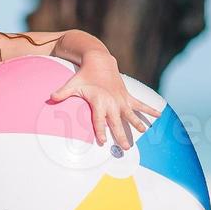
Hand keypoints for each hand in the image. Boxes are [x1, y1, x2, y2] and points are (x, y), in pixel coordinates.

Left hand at [46, 57, 160, 147]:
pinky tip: (159, 115)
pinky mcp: (128, 95)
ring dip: (137, 124)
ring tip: (143, 133)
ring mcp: (121, 99)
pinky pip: (140, 104)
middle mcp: (112, 102)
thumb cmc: (84, 75)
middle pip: (117, 122)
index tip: (102, 142)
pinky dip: (150, 109)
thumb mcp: (72, 84)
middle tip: (125, 148)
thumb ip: (62, 93)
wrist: (99, 61)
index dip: (100, 131)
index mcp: (99, 102)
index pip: (99, 121)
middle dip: (121, 135)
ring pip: (131, 115)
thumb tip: (50, 98)